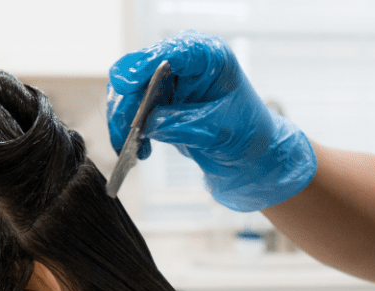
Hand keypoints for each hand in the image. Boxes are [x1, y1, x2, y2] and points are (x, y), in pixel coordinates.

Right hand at [106, 30, 315, 211]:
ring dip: (124, 122)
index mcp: (208, 56)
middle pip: (140, 72)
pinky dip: (128, 131)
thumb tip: (147, 123)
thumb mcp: (218, 129)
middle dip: (127, 104)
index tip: (125, 84)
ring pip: (129, 93)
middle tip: (126, 134)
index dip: (144, 65)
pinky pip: (132, 112)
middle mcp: (184, 63)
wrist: (250, 153)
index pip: (171, 52)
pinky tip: (139, 151)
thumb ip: (182, 124)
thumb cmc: (246, 133)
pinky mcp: (158, 103)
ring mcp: (168, 82)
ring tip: (131, 149)